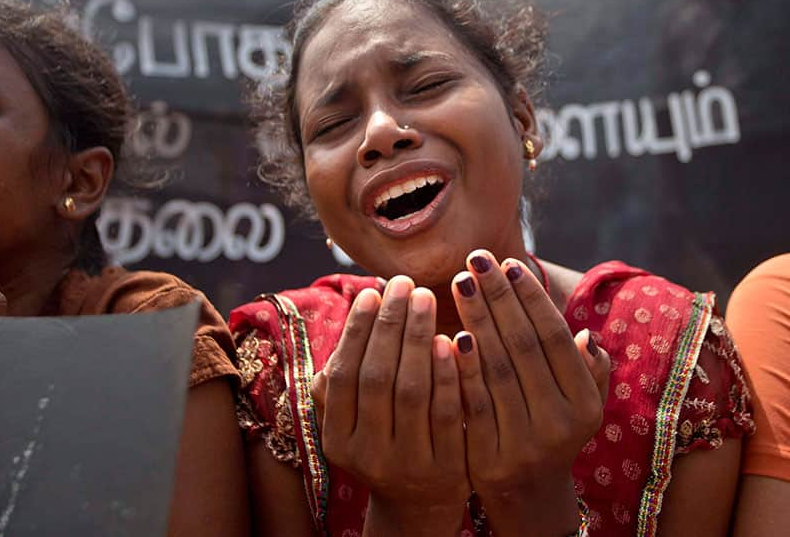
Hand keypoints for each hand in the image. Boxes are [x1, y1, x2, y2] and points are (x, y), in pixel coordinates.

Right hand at [312, 276, 468, 535]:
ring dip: (417, 339)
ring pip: (410, 392)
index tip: (372, 292)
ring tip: (426, 298)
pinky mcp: (446, 469)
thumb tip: (360, 306)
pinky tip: (452, 339)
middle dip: (390, 324)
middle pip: (376, 378)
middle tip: (405, 284)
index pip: (343, 375)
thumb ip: (349, 375)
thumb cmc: (386, 440)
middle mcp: (366, 454)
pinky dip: (448, 374)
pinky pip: (447, 412)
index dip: (357, 331)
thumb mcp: (355, 419)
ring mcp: (406, 464)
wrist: (420, 504)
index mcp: (337, 439)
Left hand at [451, 250, 609, 536]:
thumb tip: (583, 333)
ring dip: (477, 320)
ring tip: (461, 282)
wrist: (527, 493)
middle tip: (476, 259)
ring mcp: (524, 443)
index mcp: (585, 403)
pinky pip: (473, 402)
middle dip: (499, 297)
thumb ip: (587, 368)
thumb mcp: (581, 403)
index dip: (531, 298)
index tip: (509, 262)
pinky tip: (448, 333)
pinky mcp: (489, 457)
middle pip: (523, 347)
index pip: (553, 338)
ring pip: (497, 369)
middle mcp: (560, 423)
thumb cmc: (552, 428)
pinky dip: (462, 366)